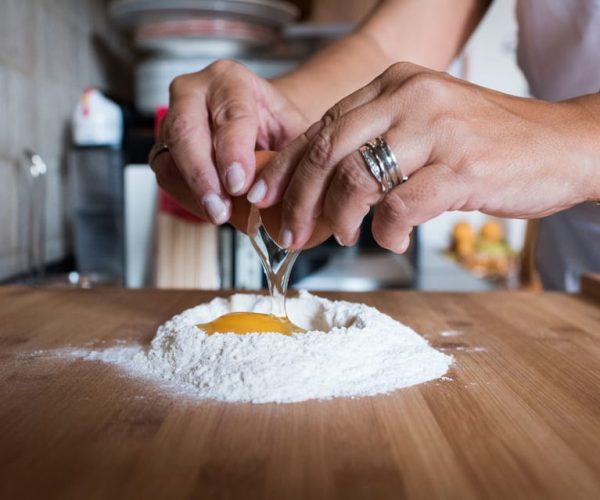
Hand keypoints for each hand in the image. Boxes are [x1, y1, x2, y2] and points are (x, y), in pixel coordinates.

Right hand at [150, 60, 309, 223]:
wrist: (260, 127)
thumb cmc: (276, 127)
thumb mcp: (294, 134)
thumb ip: (289, 156)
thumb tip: (280, 191)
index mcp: (231, 80)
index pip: (229, 114)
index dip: (233, 151)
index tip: (239, 184)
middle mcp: (194, 92)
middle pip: (186, 131)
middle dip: (202, 176)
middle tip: (220, 209)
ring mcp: (172, 118)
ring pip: (169, 155)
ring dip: (191, 191)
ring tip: (217, 214)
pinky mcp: (163, 146)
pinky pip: (165, 173)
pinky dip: (186, 196)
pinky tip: (210, 209)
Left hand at [248, 62, 598, 250]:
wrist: (560, 145)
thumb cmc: (484, 143)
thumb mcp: (423, 127)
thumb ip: (375, 144)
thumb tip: (322, 186)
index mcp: (394, 85)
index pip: (322, 126)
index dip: (287, 166)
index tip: (265, 196)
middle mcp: (410, 98)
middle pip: (328, 151)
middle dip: (300, 199)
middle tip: (290, 232)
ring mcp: (437, 131)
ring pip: (357, 179)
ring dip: (339, 218)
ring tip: (341, 235)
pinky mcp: (462, 168)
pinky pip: (401, 206)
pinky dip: (387, 232)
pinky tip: (391, 240)